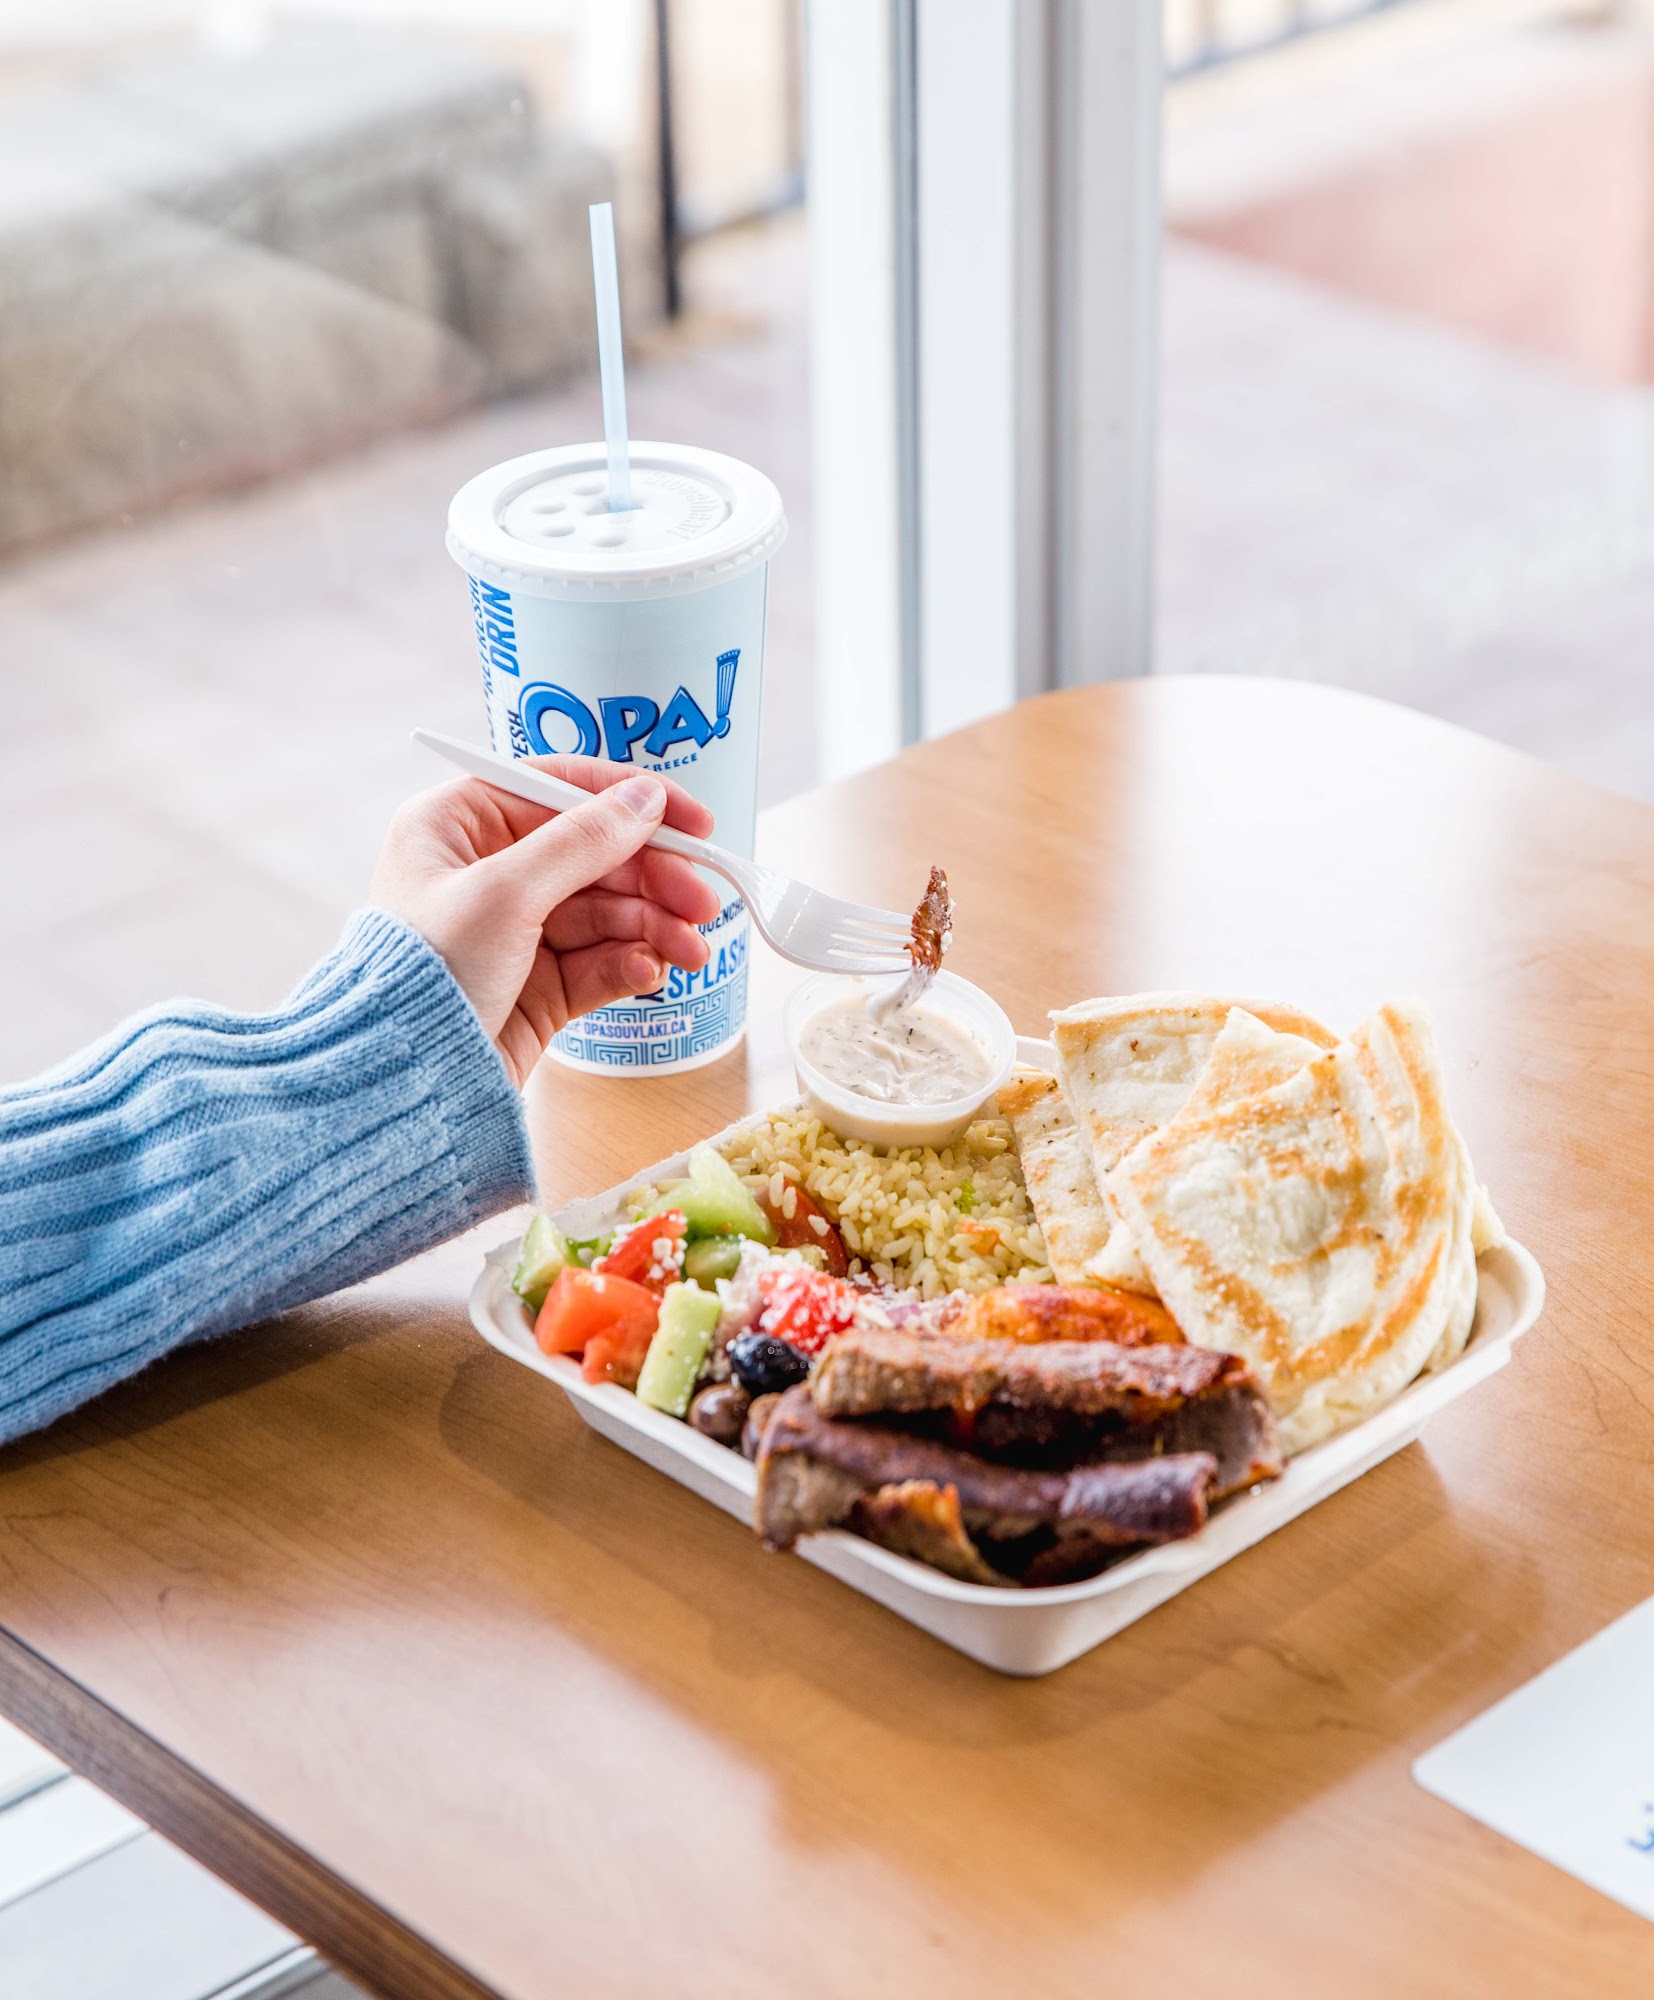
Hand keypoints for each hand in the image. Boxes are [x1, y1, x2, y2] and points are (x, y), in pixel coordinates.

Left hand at [371, 756, 720, 1085]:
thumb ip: (581, 842)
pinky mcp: (537, 985)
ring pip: (607, 912)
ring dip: (655, 927)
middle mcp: (486, 872)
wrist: (404, 1087)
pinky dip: (630, 964)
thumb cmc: (424, 977)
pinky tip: (647, 973)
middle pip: (594, 855)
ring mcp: (514, 931)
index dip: (629, 800)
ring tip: (689, 951)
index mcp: (457, 827)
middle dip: (654, 879)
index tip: (692, 820)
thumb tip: (645, 799)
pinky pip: (600, 960)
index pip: (558, 790)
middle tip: (703, 902)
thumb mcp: (504, 894)